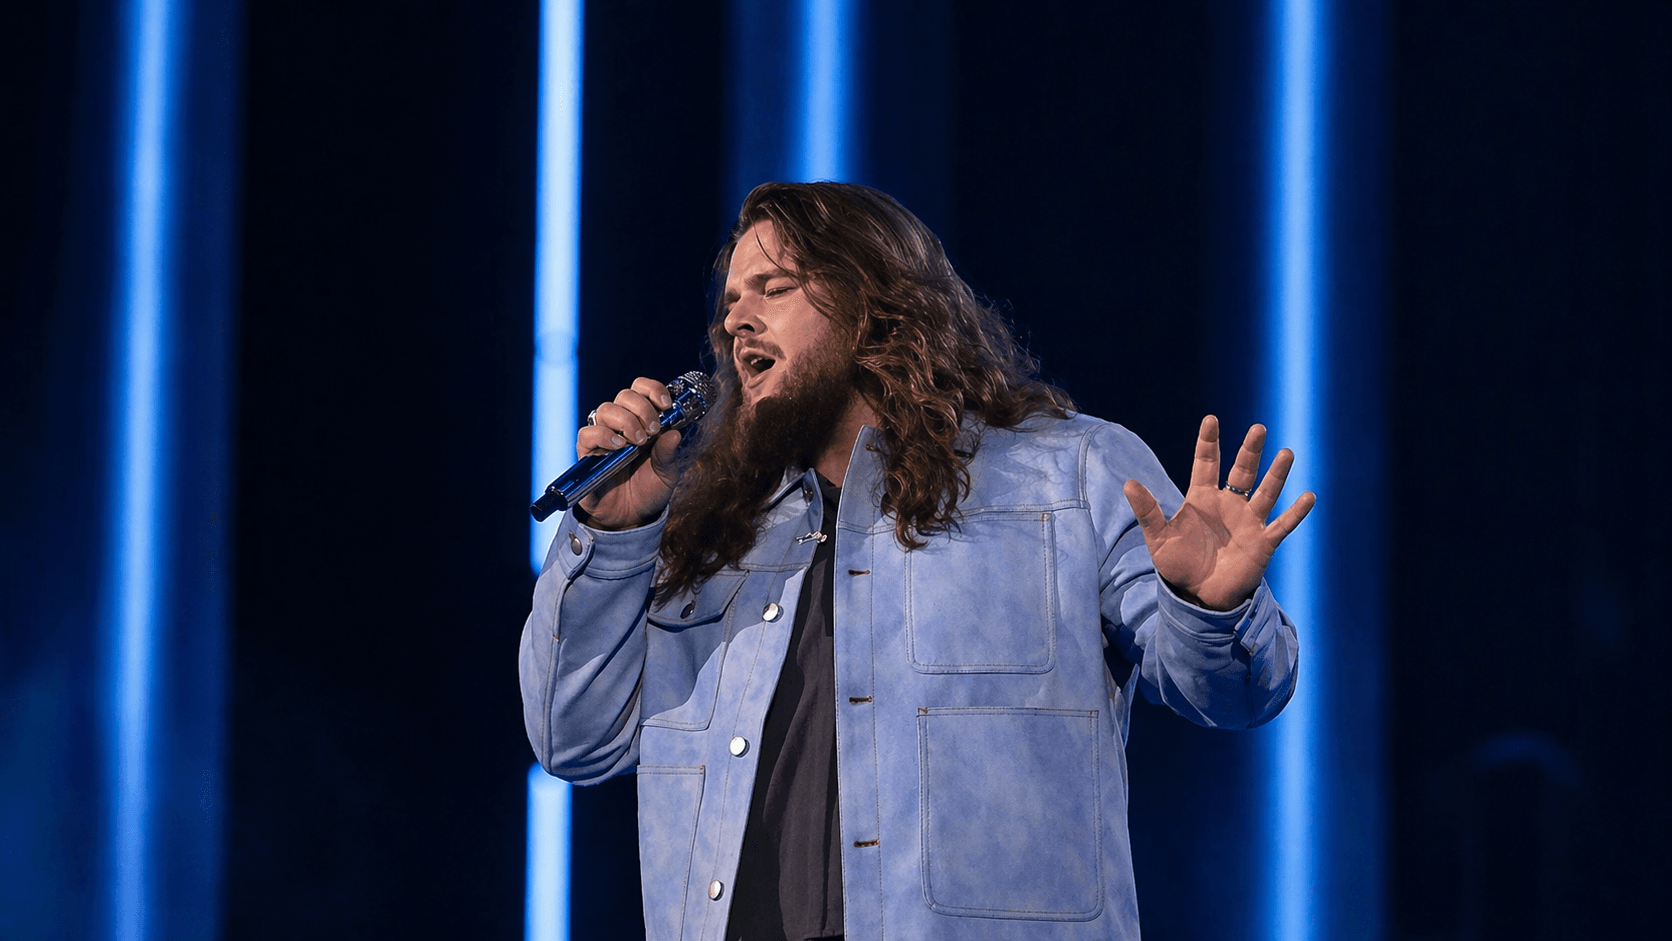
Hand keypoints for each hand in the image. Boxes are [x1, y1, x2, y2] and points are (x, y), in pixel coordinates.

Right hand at [574, 377, 682, 529]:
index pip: (641, 389)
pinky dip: (603, 435)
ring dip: (625, 421)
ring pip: (605, 410)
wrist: (632, 518)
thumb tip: (675, 433)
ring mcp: (603, 437)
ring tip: (638, 442)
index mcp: (643, 421)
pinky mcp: (587, 454)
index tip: (666, 404)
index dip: (652, 390)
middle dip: (642, 408)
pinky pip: (587, 434)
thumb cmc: (649, 491)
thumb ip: (669, 453)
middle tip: (652, 430)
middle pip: (624, 396)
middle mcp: (621, 425)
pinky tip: (619, 447)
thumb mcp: (667, 473)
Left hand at [1123, 415, 1314, 610]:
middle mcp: (1228, 505)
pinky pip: (1282, 525)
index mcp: (1202, 499)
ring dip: (1276, 474)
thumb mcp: (1158, 538)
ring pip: (1265, 493)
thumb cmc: (1179, 564)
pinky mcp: (1263, 543)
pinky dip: (1295, 513)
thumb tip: (1127, 484)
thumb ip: (1147, 511)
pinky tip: (1309, 496)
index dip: (1208, 442)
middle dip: (1250, 451)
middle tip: (1258, 428)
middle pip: (1242, 472)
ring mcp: (1248, 522)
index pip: (1207, 464)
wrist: (1199, 595)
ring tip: (1287, 453)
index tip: (1211, 420)